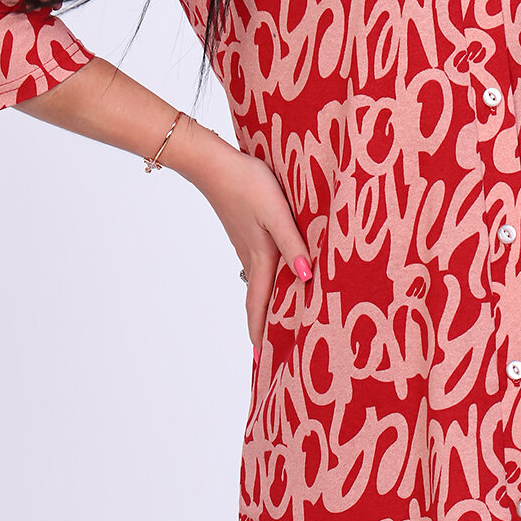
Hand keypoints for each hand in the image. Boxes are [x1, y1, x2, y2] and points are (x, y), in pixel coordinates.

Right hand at [192, 138, 312, 350]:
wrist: (214, 163)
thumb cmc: (248, 185)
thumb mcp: (277, 214)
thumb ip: (293, 245)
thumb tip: (306, 279)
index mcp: (259, 256)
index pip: (259, 303)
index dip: (260, 330)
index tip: (261, 357)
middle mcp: (250, 254)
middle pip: (259, 296)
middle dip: (266, 321)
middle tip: (274, 343)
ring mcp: (244, 241)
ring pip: (258, 278)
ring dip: (267, 299)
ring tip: (279, 313)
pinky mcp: (244, 227)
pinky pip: (257, 261)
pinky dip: (267, 275)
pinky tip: (277, 268)